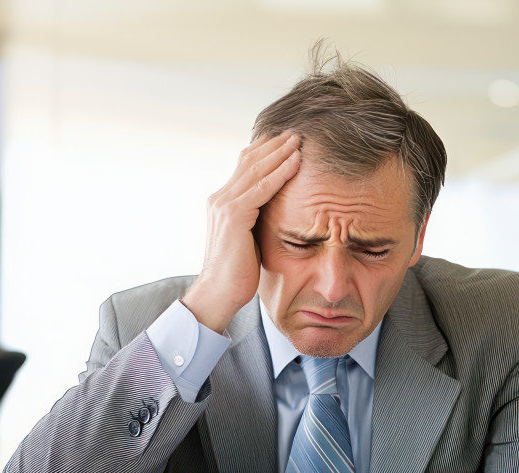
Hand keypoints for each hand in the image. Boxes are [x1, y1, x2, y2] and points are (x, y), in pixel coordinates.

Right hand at [182, 132, 300, 332]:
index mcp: (223, 201)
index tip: (286, 141)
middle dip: (274, 145)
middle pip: (249, 160)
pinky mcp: (234, 216)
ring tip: (299, 141)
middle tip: (296, 133)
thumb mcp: (248, 237)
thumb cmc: (237, 271)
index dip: (265, 150)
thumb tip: (275, 209)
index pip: (244, 166)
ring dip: (280, 153)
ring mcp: (225, 205)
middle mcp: (220, 198)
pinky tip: (296, 163)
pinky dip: (280, 173)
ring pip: (256, 169)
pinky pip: (262, 188)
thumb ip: (256, 218)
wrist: (219, 293)